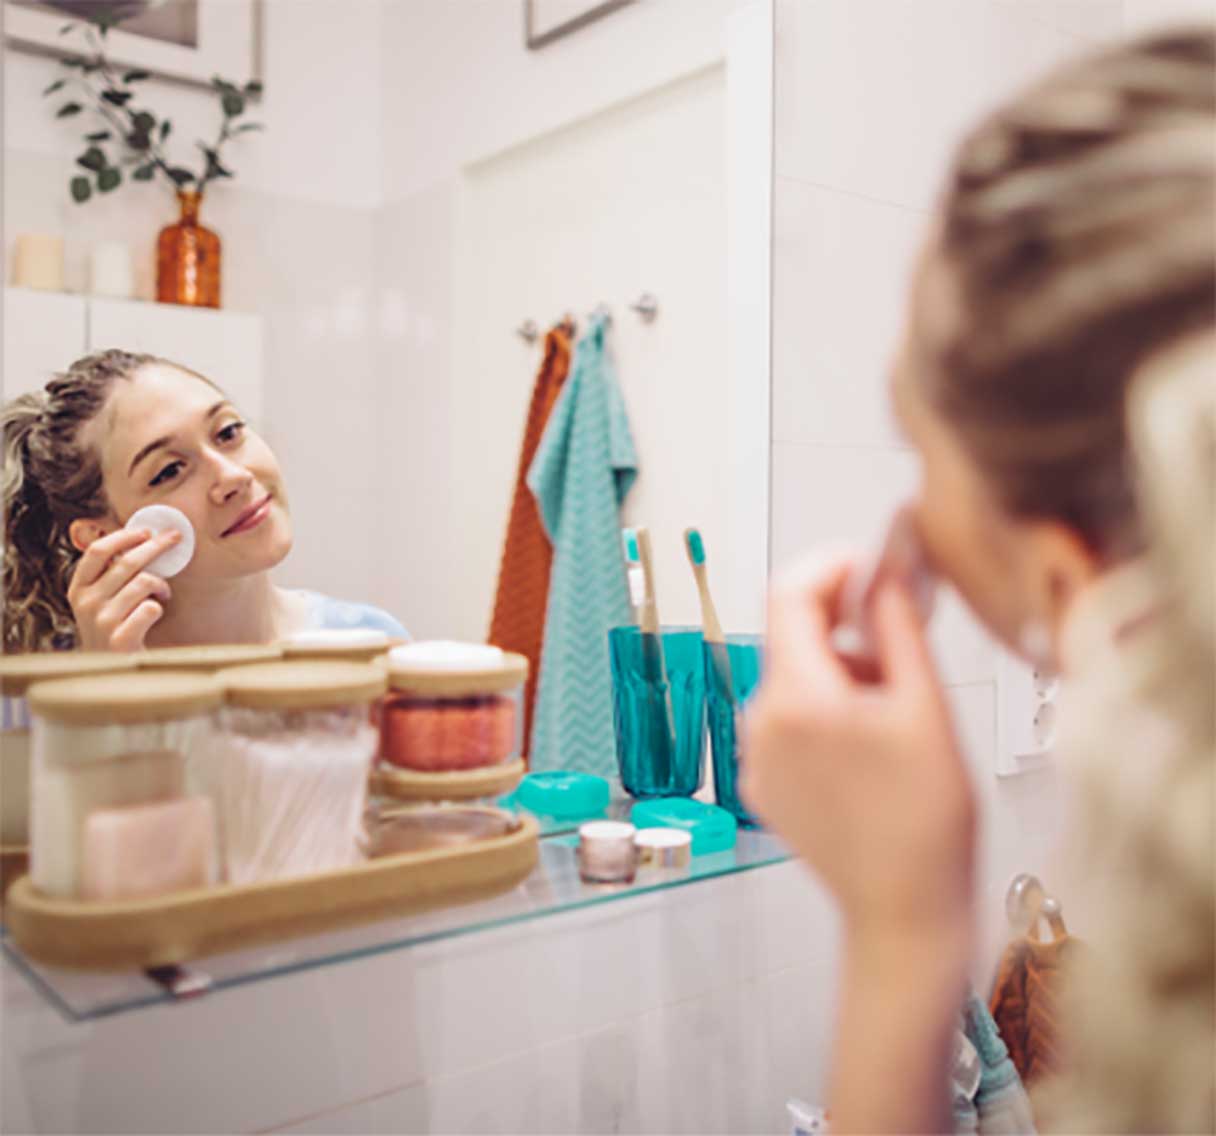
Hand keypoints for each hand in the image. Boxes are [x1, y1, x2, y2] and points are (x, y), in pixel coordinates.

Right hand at [67, 527, 179, 651]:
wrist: (112, 674)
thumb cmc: (113, 630)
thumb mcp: (101, 602)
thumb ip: (111, 575)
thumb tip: (142, 539)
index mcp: (78, 589)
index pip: (96, 551)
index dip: (123, 536)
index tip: (145, 531)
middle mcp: (86, 603)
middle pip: (126, 562)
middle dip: (155, 546)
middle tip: (174, 538)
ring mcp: (102, 621)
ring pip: (143, 582)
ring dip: (161, 584)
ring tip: (164, 592)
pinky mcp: (121, 639)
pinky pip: (151, 608)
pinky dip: (160, 606)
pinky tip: (157, 611)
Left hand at [741, 548, 976, 941]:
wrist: (904, 912)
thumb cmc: (926, 824)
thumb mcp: (925, 709)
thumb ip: (898, 626)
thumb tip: (886, 570)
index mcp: (796, 699)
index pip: (788, 593)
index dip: (831, 566)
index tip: (869, 566)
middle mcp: (759, 723)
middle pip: (792, 638)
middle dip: (846, 629)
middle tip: (902, 649)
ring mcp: (755, 756)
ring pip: (793, 679)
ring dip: (839, 673)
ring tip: (894, 716)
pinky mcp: (761, 782)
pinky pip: (786, 720)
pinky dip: (823, 711)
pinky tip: (867, 749)